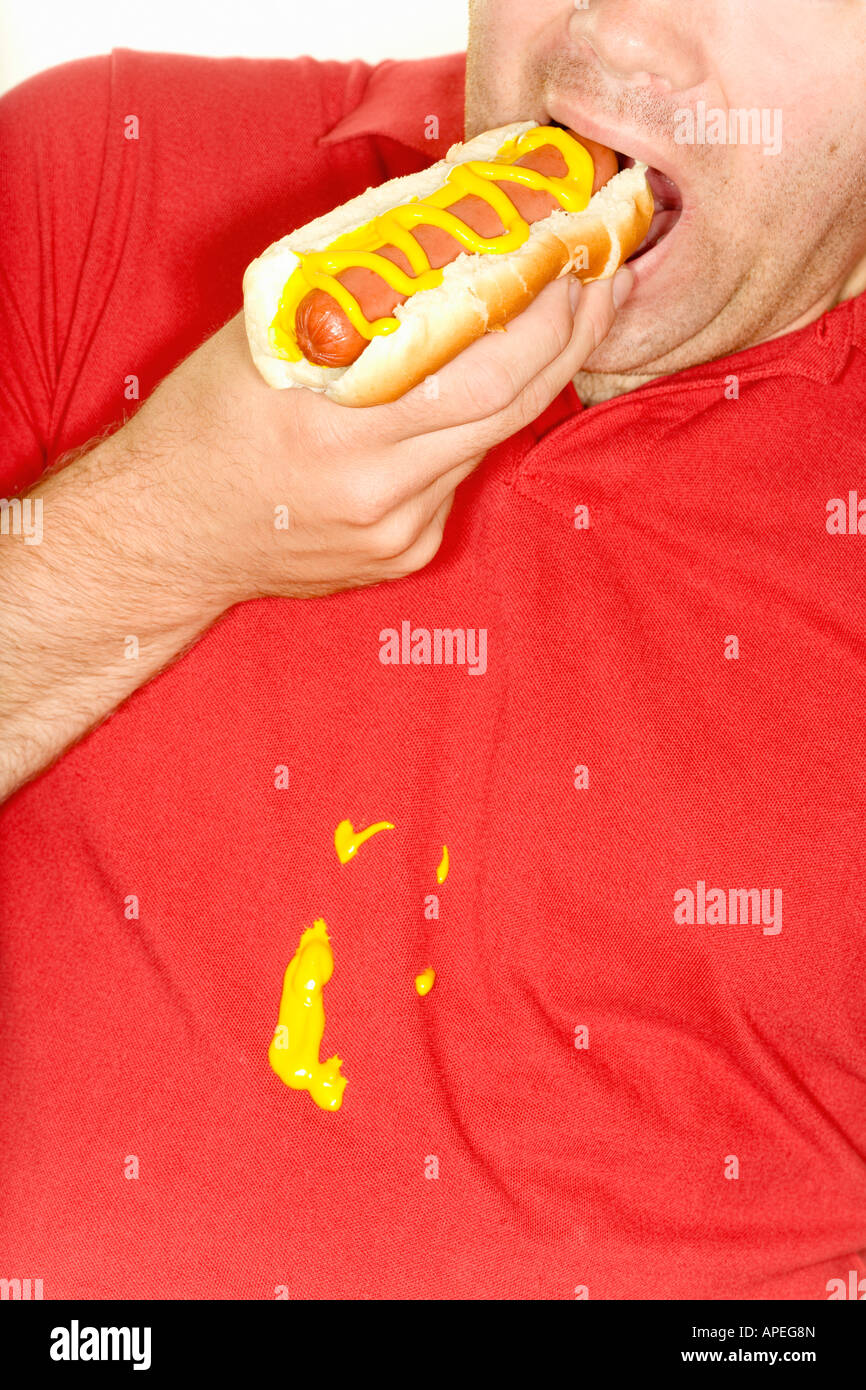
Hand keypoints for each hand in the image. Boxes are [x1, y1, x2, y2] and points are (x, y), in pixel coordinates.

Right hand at [123, 267, 632, 605]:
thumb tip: (445, 238)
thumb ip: (357, 301)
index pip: (479, 362)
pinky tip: (452, 408)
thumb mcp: (265, 338)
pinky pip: (458, 479)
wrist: (166, 535)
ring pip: (491, 441)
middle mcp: (376, 486)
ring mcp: (397, 530)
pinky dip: (466, 435)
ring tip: (553, 325)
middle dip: (567, 337)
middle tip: (600, 282)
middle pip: (510, 406)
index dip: (542, 309)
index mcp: (336, 421)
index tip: (573, 255)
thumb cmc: (203, 423)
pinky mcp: (406, 555)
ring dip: (524, 381)